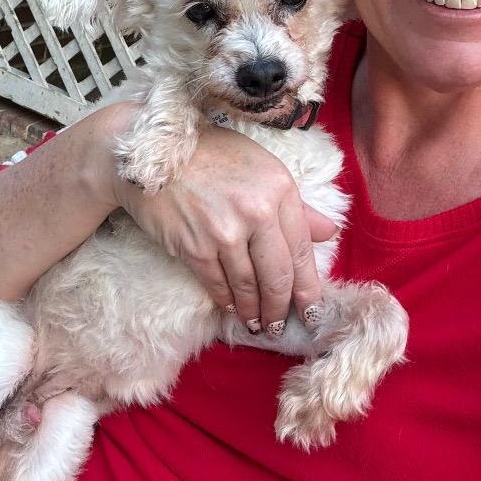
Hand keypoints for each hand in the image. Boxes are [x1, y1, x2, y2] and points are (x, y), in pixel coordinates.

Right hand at [104, 109, 338, 330]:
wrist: (151, 153)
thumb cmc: (211, 155)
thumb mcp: (261, 167)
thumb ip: (296, 204)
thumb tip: (329, 232)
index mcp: (279, 188)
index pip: (302, 249)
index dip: (308, 287)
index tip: (312, 310)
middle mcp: (256, 211)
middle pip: (277, 275)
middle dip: (281, 308)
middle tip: (281, 326)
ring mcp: (224, 231)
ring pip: (247, 285)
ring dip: (253, 311)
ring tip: (258, 325)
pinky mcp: (194, 246)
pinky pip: (216, 284)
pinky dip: (226, 301)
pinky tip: (231, 308)